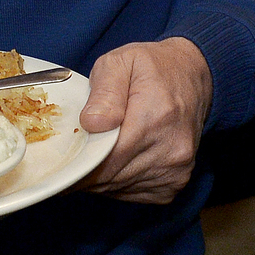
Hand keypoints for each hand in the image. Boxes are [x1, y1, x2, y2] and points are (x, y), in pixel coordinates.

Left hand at [77, 37, 212, 203]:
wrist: (193, 77)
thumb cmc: (153, 68)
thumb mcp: (121, 62)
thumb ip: (104, 91)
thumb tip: (91, 124)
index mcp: (156, 116)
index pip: (107, 156)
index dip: (79, 163)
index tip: (61, 164)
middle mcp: (171, 149)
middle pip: (111, 176)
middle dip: (85, 170)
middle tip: (70, 156)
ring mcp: (176, 170)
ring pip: (119, 188)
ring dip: (100, 176)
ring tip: (95, 152)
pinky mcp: (175, 183)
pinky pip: (133, 193)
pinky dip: (118, 181)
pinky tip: (116, 160)